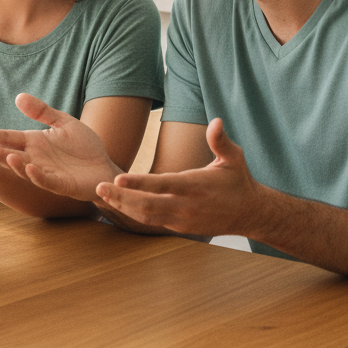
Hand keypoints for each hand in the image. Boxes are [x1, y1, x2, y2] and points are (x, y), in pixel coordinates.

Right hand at [0, 93, 120, 201]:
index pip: (9, 138)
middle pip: (12, 155)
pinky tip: (30, 167)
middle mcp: (36, 158)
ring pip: (26, 170)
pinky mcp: (61, 184)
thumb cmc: (84, 146)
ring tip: (5, 156)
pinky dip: (37, 176)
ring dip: (16, 165)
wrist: (104, 167)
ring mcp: (47, 172)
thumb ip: (42, 111)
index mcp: (35, 142)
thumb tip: (19, 96)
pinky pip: (46, 181)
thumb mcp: (64, 122)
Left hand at [96, 118, 259, 236]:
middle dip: (121, 197)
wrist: (249, 213)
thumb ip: (221, 140)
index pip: (163, 184)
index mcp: (195, 186)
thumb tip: (216, 121)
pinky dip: (132, 214)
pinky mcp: (178, 227)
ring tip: (101, 196)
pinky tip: (116, 206)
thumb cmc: (238, 181)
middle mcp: (185, 205)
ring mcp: (181, 219)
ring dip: (122, 207)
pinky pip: (150, 222)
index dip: (140, 183)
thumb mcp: (234, 158)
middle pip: (147, 205)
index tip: (118, 177)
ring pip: (145, 217)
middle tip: (98, 188)